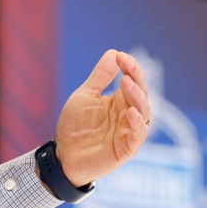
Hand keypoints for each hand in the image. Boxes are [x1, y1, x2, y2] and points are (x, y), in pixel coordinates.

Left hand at [54, 50, 149, 185]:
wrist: (63, 155)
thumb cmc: (75, 126)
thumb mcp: (85, 96)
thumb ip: (99, 77)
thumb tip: (113, 52)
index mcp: (120, 101)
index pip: (133, 80)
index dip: (130, 67)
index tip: (120, 57)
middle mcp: (127, 114)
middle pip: (141, 93)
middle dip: (136, 77)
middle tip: (125, 66)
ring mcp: (128, 130)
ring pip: (143, 111)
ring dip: (137, 96)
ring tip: (126, 82)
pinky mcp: (126, 148)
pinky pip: (138, 134)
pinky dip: (137, 123)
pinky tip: (130, 112)